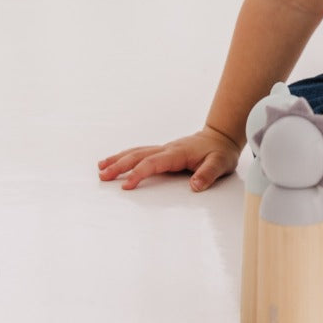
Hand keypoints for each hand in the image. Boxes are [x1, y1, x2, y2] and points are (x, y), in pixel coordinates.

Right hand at [97, 127, 242, 191]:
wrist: (221, 137)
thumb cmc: (220, 151)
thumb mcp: (220, 164)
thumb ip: (208, 174)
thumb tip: (195, 185)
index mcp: (178, 153)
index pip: (153, 163)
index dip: (139, 173)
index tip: (127, 185)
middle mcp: (167, 149)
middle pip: (139, 156)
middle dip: (120, 166)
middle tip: (103, 177)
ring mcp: (163, 149)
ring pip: (136, 152)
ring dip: (118, 160)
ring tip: (101, 169)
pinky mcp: (163, 151)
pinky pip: (140, 152)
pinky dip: (125, 156)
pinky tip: (114, 161)